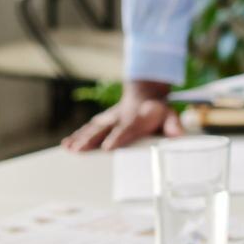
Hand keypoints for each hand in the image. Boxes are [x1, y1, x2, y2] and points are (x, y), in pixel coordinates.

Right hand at [64, 79, 181, 151]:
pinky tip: (67, 145)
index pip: (126, 129)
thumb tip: (177, 135)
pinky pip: (88, 128)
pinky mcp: (102, 121)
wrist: (144, 94)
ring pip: (93, 129)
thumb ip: (173, 124)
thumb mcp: (170, 114)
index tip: (108, 147)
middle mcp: (119, 118)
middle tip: (80, 149)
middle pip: (104, 130)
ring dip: (81, 138)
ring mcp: (109, 119)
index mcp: (136, 119)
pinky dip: (77, 136)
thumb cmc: (157, 111)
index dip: (117, 137)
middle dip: (92, 140)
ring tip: (70, 148)